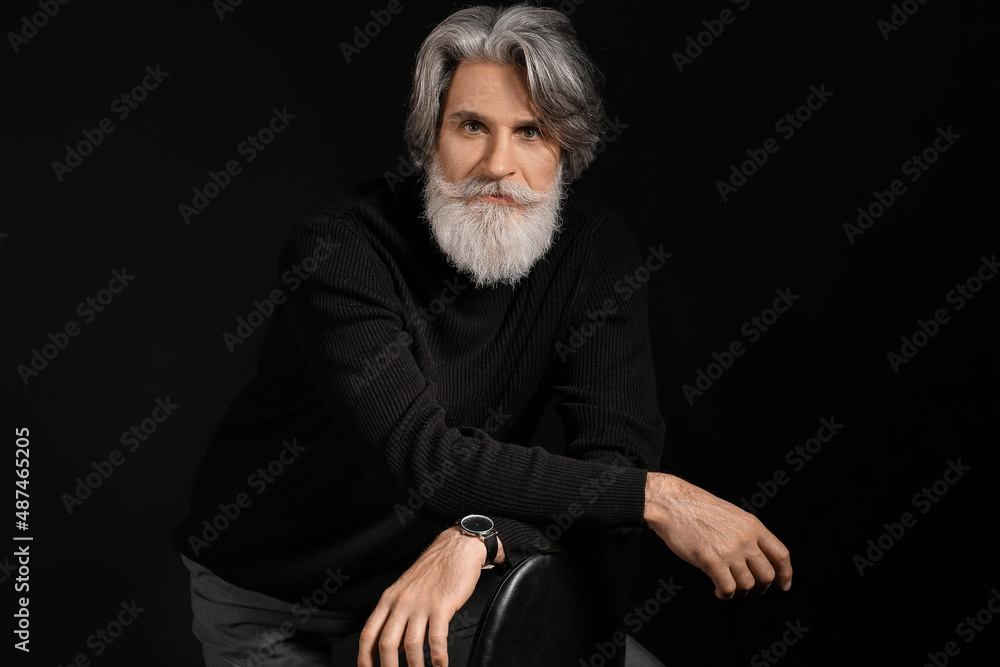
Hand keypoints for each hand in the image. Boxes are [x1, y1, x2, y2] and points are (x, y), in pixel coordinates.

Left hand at [357, 527, 486, 666]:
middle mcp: (401, 602)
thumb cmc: (434, 571)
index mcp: (389, 599)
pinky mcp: (442, 605)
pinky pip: (437, 639)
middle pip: (386, 643)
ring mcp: (421, 604)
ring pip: (411, 645)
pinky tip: (441, 666)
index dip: (364, 658)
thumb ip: (397, 619)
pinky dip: (438, 658)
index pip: (368, 634)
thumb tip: (395, 651)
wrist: (456, 548)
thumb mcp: (406, 592)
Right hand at [643, 472, 791, 598]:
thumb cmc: (697, 508)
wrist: (672, 504)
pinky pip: (728, 588)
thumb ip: (747, 533)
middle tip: (750, 590)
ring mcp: (729, 550)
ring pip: (748, 585)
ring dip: (741, 592)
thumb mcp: (732, 514)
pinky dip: (725, 595)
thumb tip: (755, 558)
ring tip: (730, 589)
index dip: (786, 574)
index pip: (781, 554)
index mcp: (753, 525)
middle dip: (761, 588)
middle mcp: (745, 539)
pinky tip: (719, 591)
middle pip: (768, 574)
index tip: (783, 585)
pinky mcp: (711, 560)